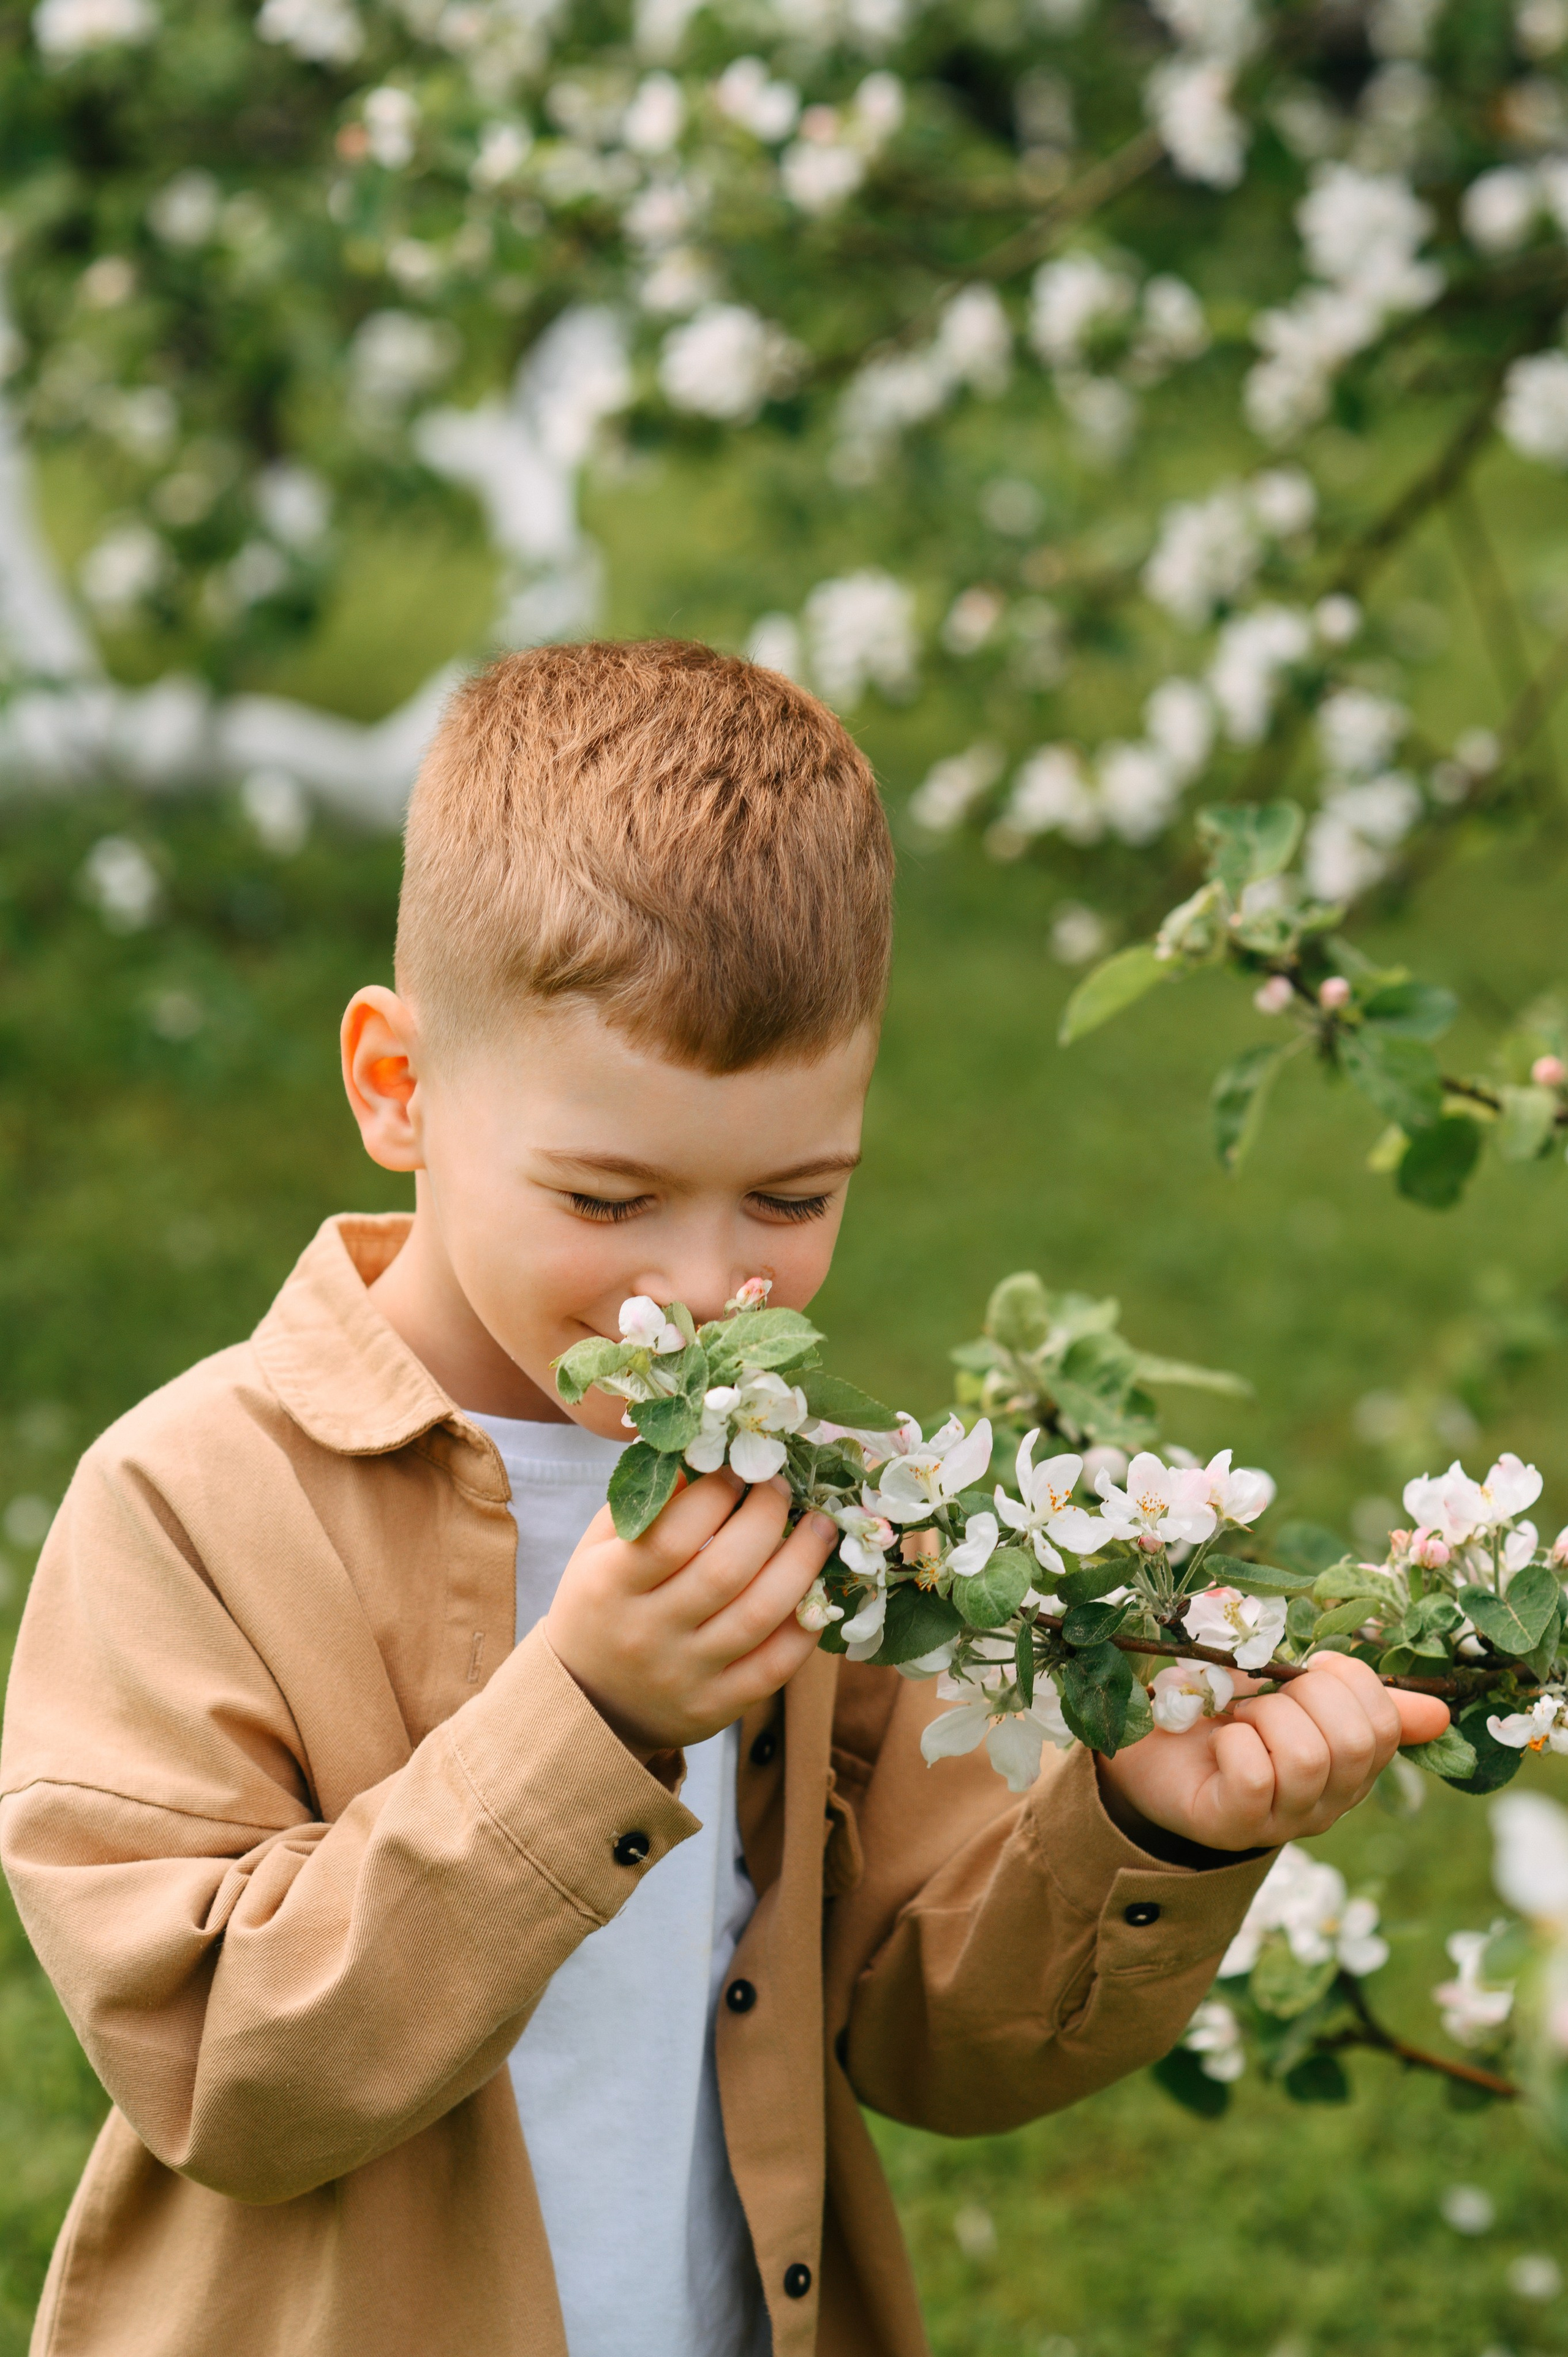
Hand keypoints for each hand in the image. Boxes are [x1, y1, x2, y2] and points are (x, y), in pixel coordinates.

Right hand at [543, 1468, 838, 1759]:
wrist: (587, 1704)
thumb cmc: (599, 1606)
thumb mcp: (600, 1550)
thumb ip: (646, 1505)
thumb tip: (708, 1458)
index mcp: (610, 1586)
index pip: (673, 1534)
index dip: (717, 1493)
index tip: (740, 1467)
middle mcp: (647, 1634)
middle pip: (725, 1570)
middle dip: (767, 1517)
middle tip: (783, 1488)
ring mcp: (685, 1675)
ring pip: (760, 1615)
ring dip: (802, 1562)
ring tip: (819, 1528)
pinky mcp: (716, 1707)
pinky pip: (776, 1667)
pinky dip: (805, 1625)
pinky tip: (816, 1589)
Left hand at [1098, 1653, 1450, 1853]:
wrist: (1152, 1742)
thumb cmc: (1226, 1709)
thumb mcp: (1291, 1689)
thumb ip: (1356, 1695)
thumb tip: (1440, 1713)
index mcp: (1351, 1765)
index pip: (1386, 1724)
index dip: (1350, 1680)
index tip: (1310, 1666)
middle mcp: (1327, 1802)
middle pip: (1353, 1742)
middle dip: (1307, 1694)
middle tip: (1268, 1693)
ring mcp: (1282, 1823)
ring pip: (1308, 1758)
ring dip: (1266, 1716)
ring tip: (1241, 1718)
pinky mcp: (1232, 1826)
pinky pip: (1255, 1777)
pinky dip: (1234, 1741)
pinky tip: (1220, 1740)